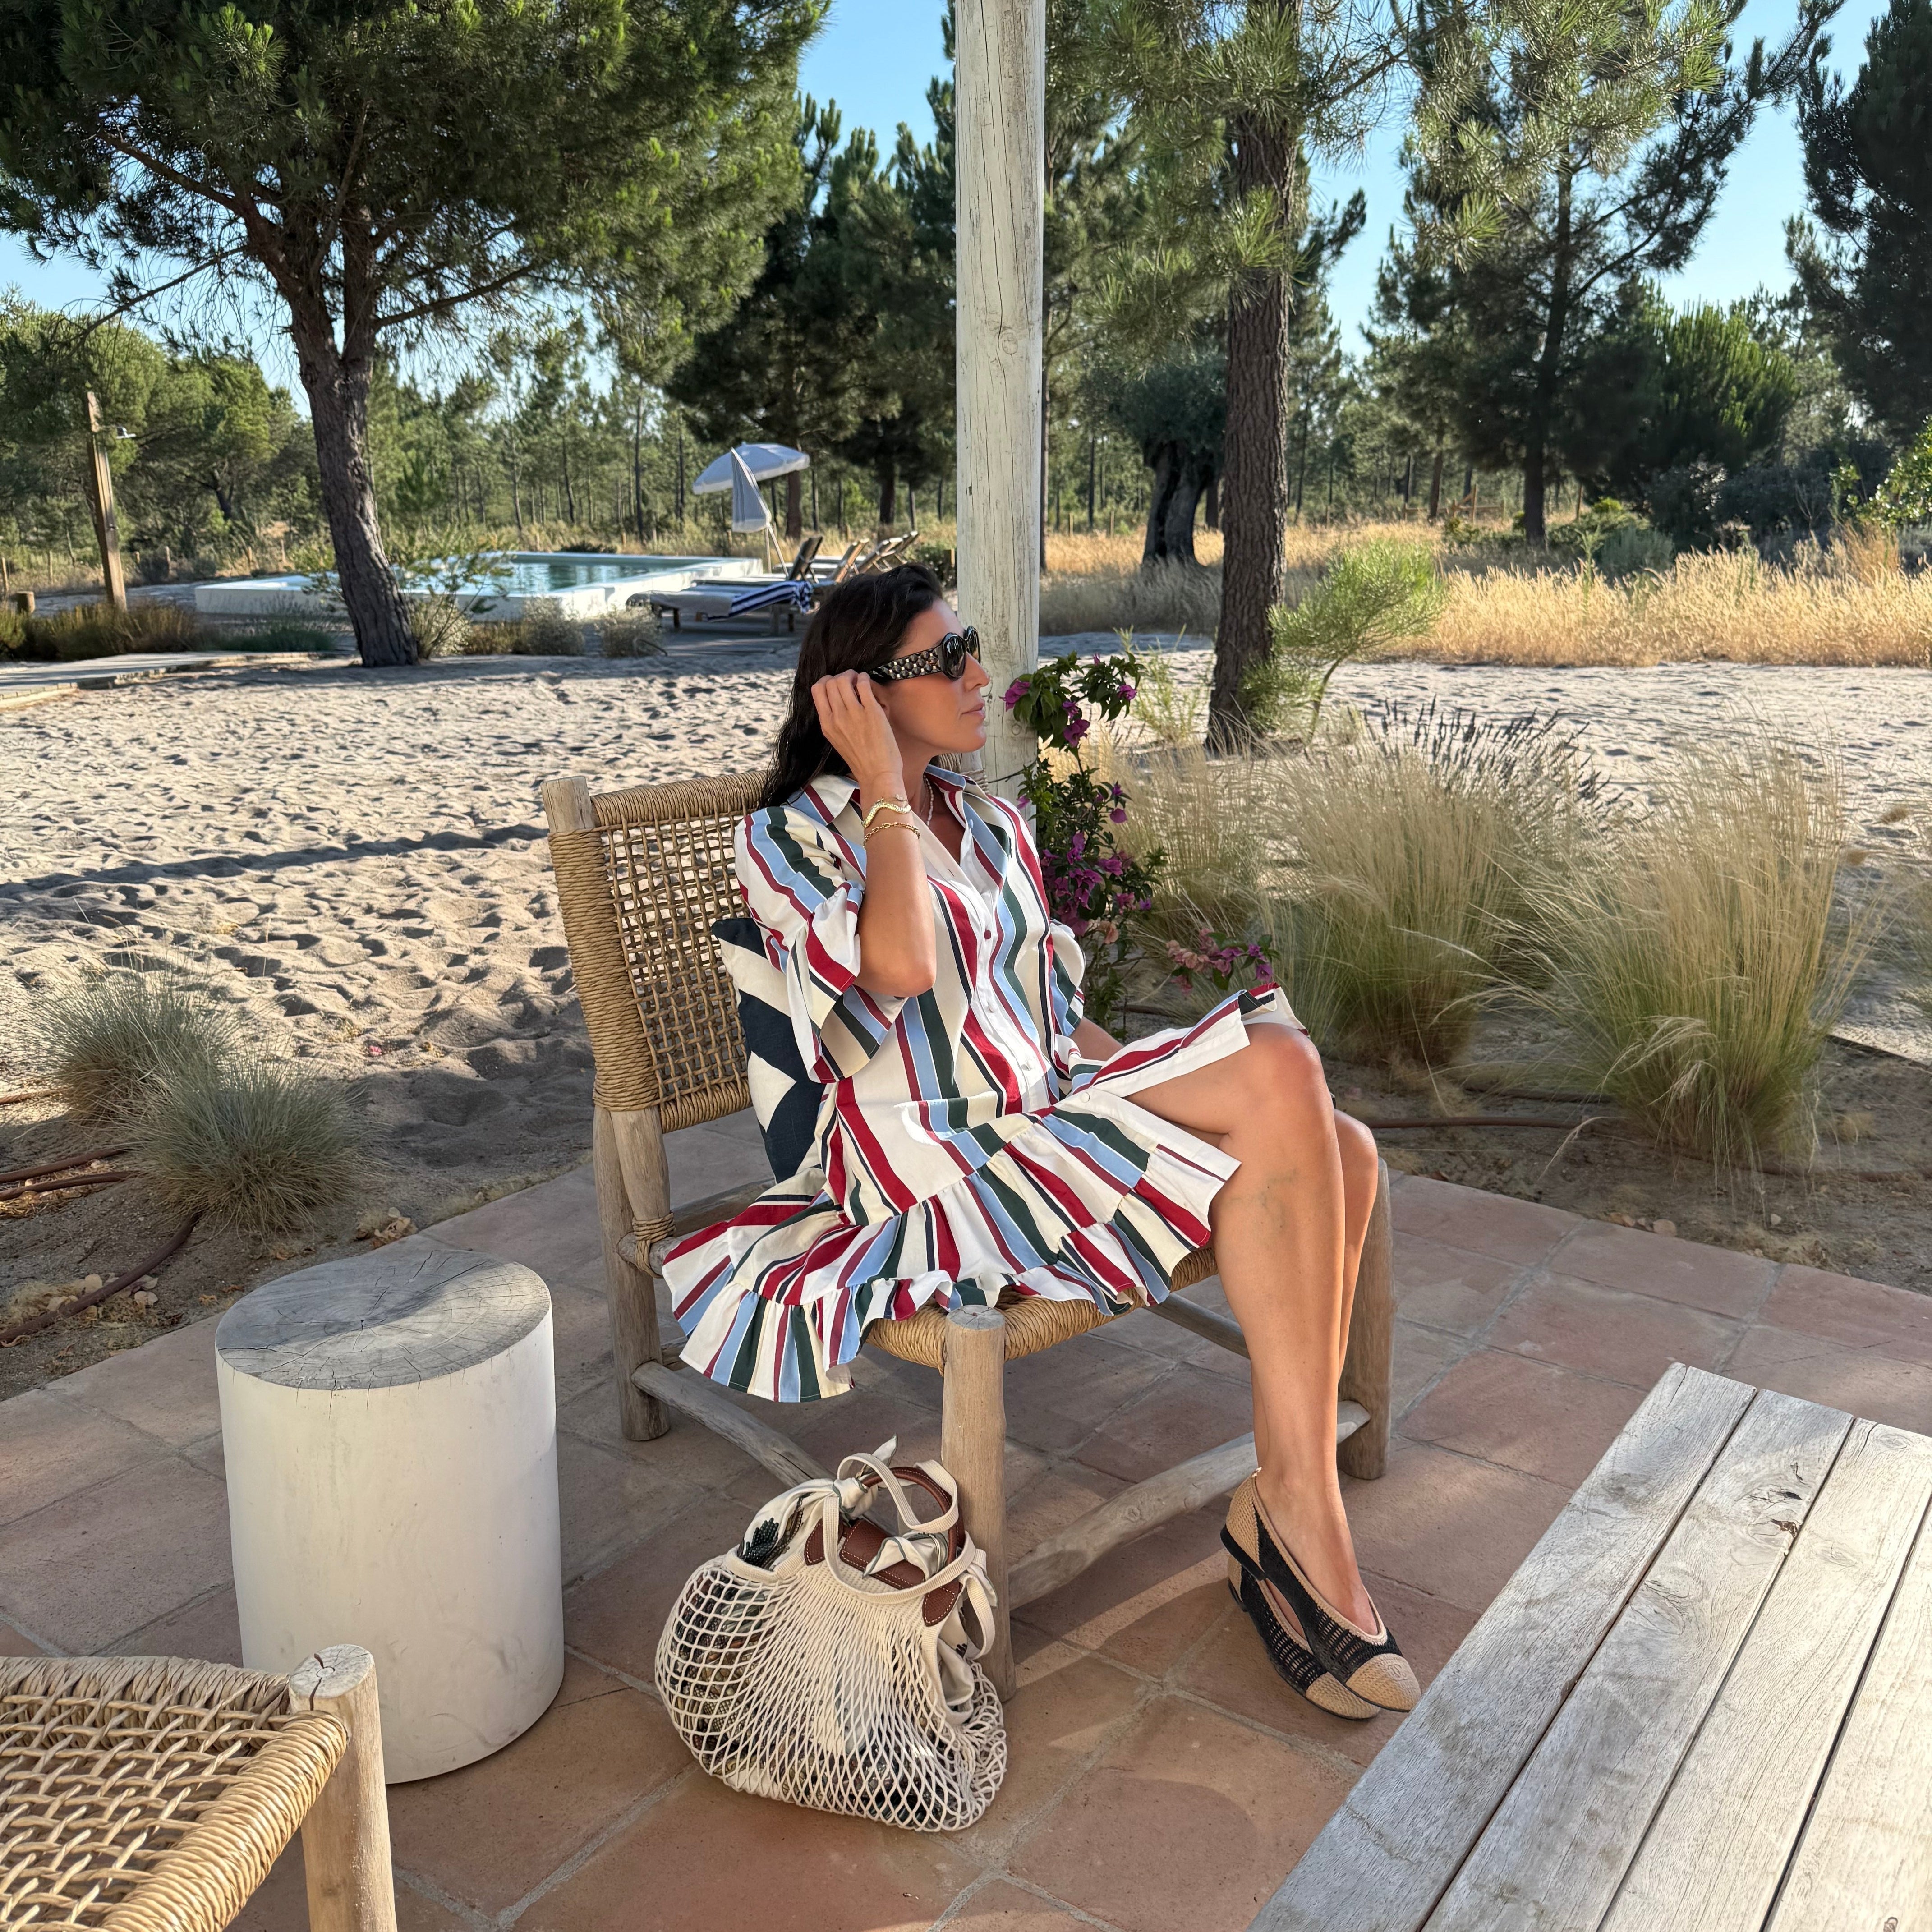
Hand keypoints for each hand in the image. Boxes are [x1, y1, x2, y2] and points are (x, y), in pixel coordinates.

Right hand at [812, 671, 904, 796]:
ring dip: (852, 675)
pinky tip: (867, 683)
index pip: (816, 690)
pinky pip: (863, 684)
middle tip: (851, 680)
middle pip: (830, 682)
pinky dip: (864, 678)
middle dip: (841, 676)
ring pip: (844, 679)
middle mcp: (837, 717)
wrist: (877, 774)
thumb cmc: (861, 759)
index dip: (826, 681)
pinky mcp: (871, 712)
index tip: (836, 684)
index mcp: (826, 724)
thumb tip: (837, 698)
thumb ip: (834, 720)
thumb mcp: (838, 739)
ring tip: (859, 681)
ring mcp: (853, 714)